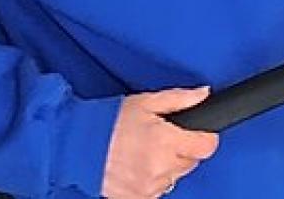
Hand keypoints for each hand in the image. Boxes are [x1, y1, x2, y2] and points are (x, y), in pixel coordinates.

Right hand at [101, 87, 218, 198]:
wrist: (76, 145)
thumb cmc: (109, 122)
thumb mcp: (147, 102)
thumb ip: (180, 99)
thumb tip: (203, 94)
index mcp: (165, 141)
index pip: (206, 146)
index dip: (204, 137)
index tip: (197, 133)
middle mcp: (159, 167)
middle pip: (191, 162)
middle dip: (183, 149)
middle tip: (163, 139)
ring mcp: (148, 187)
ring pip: (175, 177)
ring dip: (167, 166)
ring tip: (146, 152)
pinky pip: (157, 191)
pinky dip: (153, 181)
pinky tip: (139, 167)